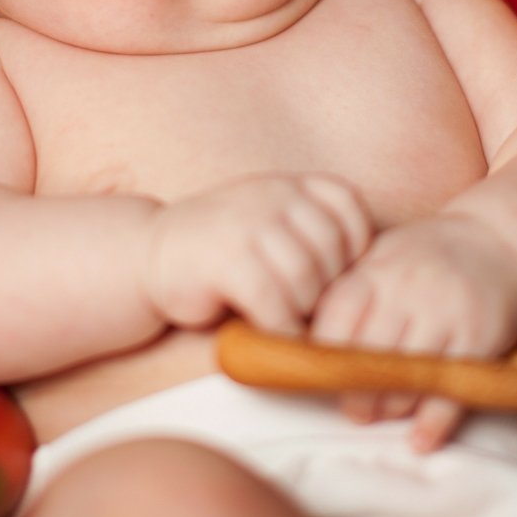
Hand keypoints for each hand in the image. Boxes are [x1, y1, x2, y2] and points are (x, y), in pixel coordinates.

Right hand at [140, 173, 372, 336]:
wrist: (148, 254)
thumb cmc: (220, 250)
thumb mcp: (270, 223)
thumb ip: (311, 234)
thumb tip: (368, 281)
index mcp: (288, 183)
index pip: (349, 206)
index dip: (355, 246)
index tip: (338, 276)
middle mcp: (271, 195)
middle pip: (330, 251)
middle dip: (326, 290)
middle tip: (310, 312)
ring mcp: (248, 224)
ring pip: (306, 279)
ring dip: (302, 312)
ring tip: (289, 322)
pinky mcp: (226, 260)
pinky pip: (273, 302)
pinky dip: (280, 327)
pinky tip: (272, 334)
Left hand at [309, 213, 516, 451]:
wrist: (502, 242)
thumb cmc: (428, 257)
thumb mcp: (383, 256)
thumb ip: (349, 289)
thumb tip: (301, 339)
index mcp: (376, 270)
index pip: (335, 319)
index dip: (323, 356)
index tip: (319, 379)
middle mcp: (408, 289)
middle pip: (369, 354)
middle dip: (356, 392)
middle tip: (353, 410)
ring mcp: (445, 313)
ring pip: (408, 377)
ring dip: (391, 408)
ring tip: (384, 415)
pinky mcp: (480, 337)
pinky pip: (451, 390)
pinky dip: (433, 422)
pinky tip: (419, 440)